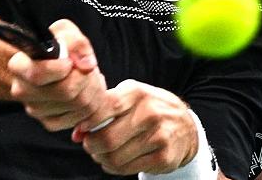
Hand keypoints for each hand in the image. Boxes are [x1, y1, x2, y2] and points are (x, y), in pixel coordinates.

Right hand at [8, 19, 109, 131]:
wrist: (52, 65)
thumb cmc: (57, 47)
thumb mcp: (65, 32)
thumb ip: (76, 42)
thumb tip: (86, 64)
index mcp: (19, 66)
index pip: (38, 74)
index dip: (62, 68)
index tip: (70, 61)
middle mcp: (23, 90)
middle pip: (66, 91)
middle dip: (87, 78)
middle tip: (90, 69)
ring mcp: (36, 110)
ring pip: (78, 106)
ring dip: (93, 91)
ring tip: (89, 79)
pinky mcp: (49, 123)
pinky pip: (80, 118)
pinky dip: (92, 106)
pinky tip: (87, 93)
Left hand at [75, 79, 198, 175]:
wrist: (185, 125)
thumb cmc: (147, 107)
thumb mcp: (129, 96)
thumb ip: (102, 108)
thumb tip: (76, 133)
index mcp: (137, 93)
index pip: (104, 108)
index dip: (87, 121)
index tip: (81, 128)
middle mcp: (150, 113)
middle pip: (106, 139)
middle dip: (91, 145)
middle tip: (89, 144)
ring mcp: (159, 136)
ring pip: (114, 158)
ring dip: (101, 158)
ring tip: (101, 153)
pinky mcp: (164, 157)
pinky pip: (127, 169)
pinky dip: (113, 168)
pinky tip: (115, 160)